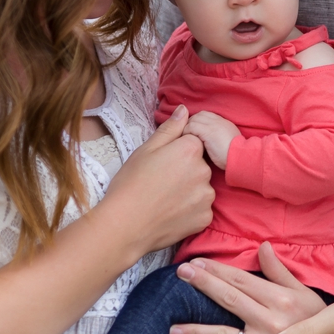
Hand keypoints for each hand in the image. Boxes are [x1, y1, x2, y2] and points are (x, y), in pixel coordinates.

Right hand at [103, 109, 216, 250]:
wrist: (127, 224)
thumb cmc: (131, 183)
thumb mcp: (146, 149)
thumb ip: (170, 129)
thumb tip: (184, 110)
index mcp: (190, 150)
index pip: (193, 143)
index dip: (177, 152)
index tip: (163, 163)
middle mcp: (204, 171)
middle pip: (200, 165)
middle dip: (186, 171)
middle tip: (162, 182)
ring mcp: (207, 197)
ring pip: (202, 188)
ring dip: (190, 191)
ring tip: (166, 199)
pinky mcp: (205, 218)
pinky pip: (201, 209)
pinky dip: (190, 210)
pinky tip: (172, 212)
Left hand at [172, 244, 326, 333]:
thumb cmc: (315, 325)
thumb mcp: (305, 295)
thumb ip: (280, 272)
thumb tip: (262, 246)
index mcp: (282, 300)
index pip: (242, 281)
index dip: (217, 271)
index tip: (196, 263)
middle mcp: (271, 322)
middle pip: (229, 299)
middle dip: (203, 284)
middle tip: (180, 273)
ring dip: (194, 329)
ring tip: (171, 327)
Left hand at [189, 109, 238, 169]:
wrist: (242, 159)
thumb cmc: (236, 158)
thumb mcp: (230, 144)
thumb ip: (220, 139)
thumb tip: (210, 144)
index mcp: (225, 123)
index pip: (207, 116)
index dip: (199, 122)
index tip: (195, 132)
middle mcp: (219, 121)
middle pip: (199, 115)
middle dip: (191, 123)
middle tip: (187, 135)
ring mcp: (214, 125)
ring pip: (194, 119)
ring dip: (187, 128)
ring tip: (185, 139)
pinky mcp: (208, 131)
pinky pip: (191, 127)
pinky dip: (186, 132)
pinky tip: (186, 141)